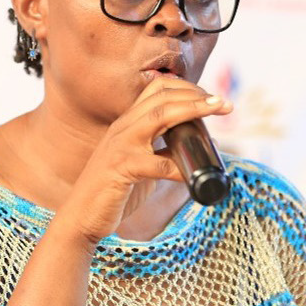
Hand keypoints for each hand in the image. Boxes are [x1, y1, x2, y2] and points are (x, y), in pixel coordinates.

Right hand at [54, 77, 231, 247]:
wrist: (81, 217)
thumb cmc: (113, 192)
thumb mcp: (140, 164)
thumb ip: (161, 153)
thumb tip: (195, 151)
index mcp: (127, 123)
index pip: (157, 89)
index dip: (187, 88)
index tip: (212, 99)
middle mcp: (123, 128)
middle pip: (162, 96)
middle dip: (197, 94)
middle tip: (224, 104)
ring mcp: (121, 146)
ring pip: (160, 115)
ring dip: (192, 110)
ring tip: (217, 111)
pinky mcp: (121, 169)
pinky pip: (158, 163)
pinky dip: (180, 168)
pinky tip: (192, 175)